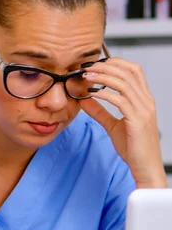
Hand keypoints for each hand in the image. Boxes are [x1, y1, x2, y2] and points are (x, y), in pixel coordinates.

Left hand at [79, 57, 166, 187]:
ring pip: (124, 83)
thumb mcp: (113, 125)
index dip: (115, 62)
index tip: (96, 64)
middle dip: (106, 66)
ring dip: (103, 77)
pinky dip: (105, 94)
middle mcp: (146, 101)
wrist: (145, 167)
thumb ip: (99, 111)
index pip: (134, 70)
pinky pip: (120, 101)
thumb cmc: (133, 148)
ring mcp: (143, 110)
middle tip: (87, 67)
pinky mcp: (137, 121)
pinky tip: (92, 94)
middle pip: (128, 71)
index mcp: (144, 99)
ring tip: (86, 76)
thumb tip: (83, 99)